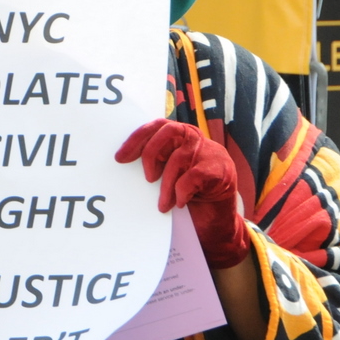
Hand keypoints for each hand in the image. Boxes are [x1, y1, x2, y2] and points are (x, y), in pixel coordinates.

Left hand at [116, 118, 250, 268]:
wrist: (219, 213)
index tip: (120, 158)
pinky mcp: (220, 169)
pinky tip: (181, 203)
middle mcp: (194, 137)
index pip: (155, 126)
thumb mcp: (169, 170)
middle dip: (151, 154)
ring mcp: (209, 151)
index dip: (136, 139)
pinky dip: (182, 192)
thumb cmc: (188, 189)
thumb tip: (122, 159)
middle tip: (147, 179)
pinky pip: (193, 177)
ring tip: (163, 204)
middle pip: (167, 132)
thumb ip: (156, 158)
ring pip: (178, 159)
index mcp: (179, 133)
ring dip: (166, 186)